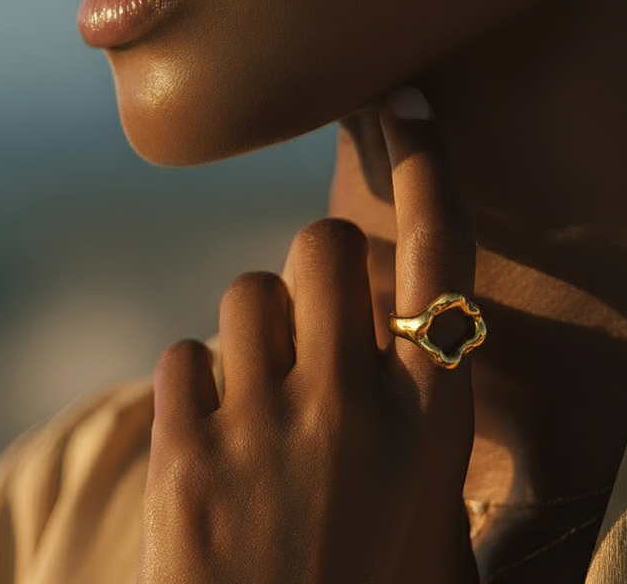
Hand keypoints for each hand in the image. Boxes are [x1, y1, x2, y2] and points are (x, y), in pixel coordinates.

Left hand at [137, 86, 479, 583]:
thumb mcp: (433, 514)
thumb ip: (421, 423)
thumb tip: (403, 356)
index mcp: (430, 417)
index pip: (442, 258)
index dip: (430, 173)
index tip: (409, 111)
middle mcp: (353, 403)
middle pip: (323, 245)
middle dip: (317, 260)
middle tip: (315, 309)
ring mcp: (265, 426)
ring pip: (247, 294)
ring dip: (253, 329)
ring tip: (260, 393)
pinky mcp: (188, 454)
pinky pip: (184, 357)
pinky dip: (196, 383)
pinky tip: (210, 436)